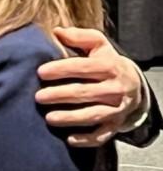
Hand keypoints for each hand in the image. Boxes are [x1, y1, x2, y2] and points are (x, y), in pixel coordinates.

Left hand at [36, 27, 147, 146]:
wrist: (133, 84)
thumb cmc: (107, 62)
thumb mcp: (98, 45)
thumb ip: (79, 36)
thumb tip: (57, 31)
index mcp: (110, 67)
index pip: (84, 67)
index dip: (61, 69)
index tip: (40, 72)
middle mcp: (115, 88)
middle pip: (85, 93)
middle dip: (60, 95)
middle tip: (38, 97)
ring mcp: (116, 109)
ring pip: (93, 115)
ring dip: (70, 118)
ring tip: (49, 118)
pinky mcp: (115, 124)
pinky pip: (102, 135)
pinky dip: (87, 139)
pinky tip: (69, 139)